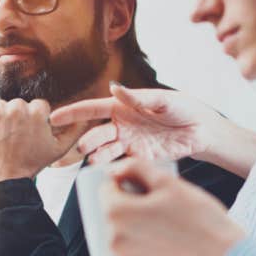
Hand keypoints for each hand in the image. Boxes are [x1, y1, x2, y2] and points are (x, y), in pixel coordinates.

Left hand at [0, 99, 86, 186]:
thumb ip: (75, 130)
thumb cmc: (31, 165)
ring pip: (2, 106)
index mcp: (37, 113)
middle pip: (19, 104)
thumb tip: (87, 117)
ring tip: (3, 139)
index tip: (30, 135)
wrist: (2, 181)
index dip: (35, 121)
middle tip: (16, 139)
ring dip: (2, 118)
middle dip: (18, 118)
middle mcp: (17, 108)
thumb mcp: (59, 150)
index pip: (38, 106)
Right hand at [49, 84, 221, 164]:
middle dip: (87, 140)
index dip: (73, 113)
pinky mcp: (139, 157)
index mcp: (123, 106)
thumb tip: (114, 87)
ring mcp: (128, 142)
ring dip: (96, 155)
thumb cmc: (182, 108)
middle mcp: (121, 124)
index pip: (92, 109)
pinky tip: (105, 168)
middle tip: (81, 147)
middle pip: (96, 133)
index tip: (54, 117)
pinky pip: (120, 161)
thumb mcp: (162, 99)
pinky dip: (111, 165)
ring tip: (91, 160)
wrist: (201, 131)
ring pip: (105, 150)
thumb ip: (137, 98)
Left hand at [103, 158, 244, 255]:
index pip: (106, 191)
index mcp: (117, 213)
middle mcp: (114, 243)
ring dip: (136, 237)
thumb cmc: (200, 216)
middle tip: (159, 212)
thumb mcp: (169, 182)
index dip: (124, 185)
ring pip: (124, 244)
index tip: (143, 190)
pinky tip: (166, 254)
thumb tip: (113, 170)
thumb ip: (136, 168)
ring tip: (165, 233)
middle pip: (113, 220)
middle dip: (129, 212)